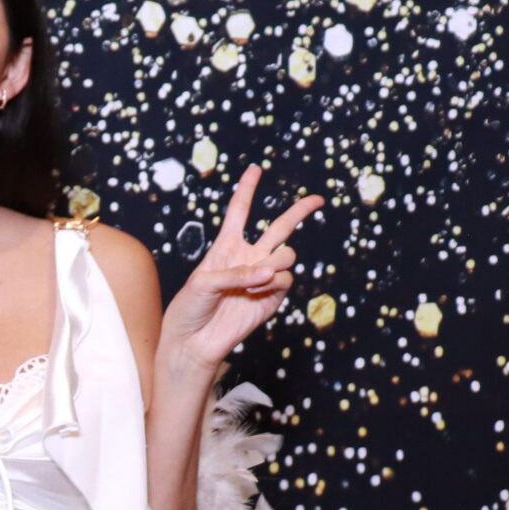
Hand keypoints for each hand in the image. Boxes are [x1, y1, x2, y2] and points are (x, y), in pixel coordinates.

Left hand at [161, 165, 325, 373]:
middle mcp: (248, 258)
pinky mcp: (272, 298)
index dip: (247, 189)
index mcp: (226, 246)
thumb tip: (268, 273)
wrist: (194, 341)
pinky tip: (253, 293)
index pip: (239, 212)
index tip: (256, 169)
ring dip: (274, 262)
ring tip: (254, 279)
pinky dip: (270, 284)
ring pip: (287, 254)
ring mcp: (262, 278)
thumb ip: (235, 272)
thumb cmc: (190, 308)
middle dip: (299, 211)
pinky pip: (284, 280)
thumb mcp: (202, 282)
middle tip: (318, 199)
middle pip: (279, 227)